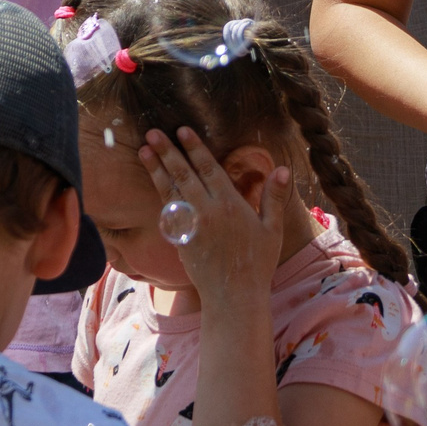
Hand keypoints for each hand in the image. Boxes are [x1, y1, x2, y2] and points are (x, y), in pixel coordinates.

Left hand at [140, 127, 288, 305]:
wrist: (234, 295)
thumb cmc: (257, 262)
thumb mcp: (272, 229)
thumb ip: (274, 197)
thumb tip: (282, 168)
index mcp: (230, 205)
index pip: (209, 169)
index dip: (195, 148)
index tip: (182, 130)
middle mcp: (207, 211)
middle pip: (184, 174)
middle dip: (167, 151)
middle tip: (153, 132)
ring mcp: (190, 224)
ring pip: (170, 189)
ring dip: (156, 168)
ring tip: (144, 149)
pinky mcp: (180, 237)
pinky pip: (167, 209)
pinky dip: (159, 192)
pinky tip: (152, 179)